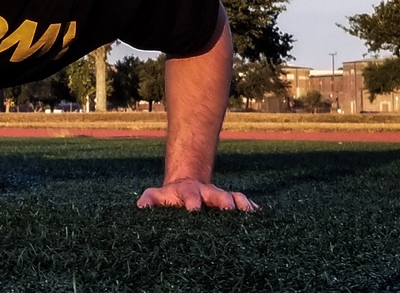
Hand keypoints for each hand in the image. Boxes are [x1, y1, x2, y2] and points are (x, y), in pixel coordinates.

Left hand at [136, 179, 257, 211]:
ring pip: (233, 197)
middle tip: (228, 209)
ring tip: (248, 212)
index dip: (192, 202)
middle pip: (217, 194)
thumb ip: (148, 200)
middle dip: (223, 201)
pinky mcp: (230, 201)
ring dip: (240, 204)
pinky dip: (250, 207)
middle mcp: (206, 192)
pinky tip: (259, 215)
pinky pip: (242, 202)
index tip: (194, 210)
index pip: (190, 196)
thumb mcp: (156, 196)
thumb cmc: (168, 197)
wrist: (185, 185)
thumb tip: (140, 207)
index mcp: (187, 192)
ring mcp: (219, 196)